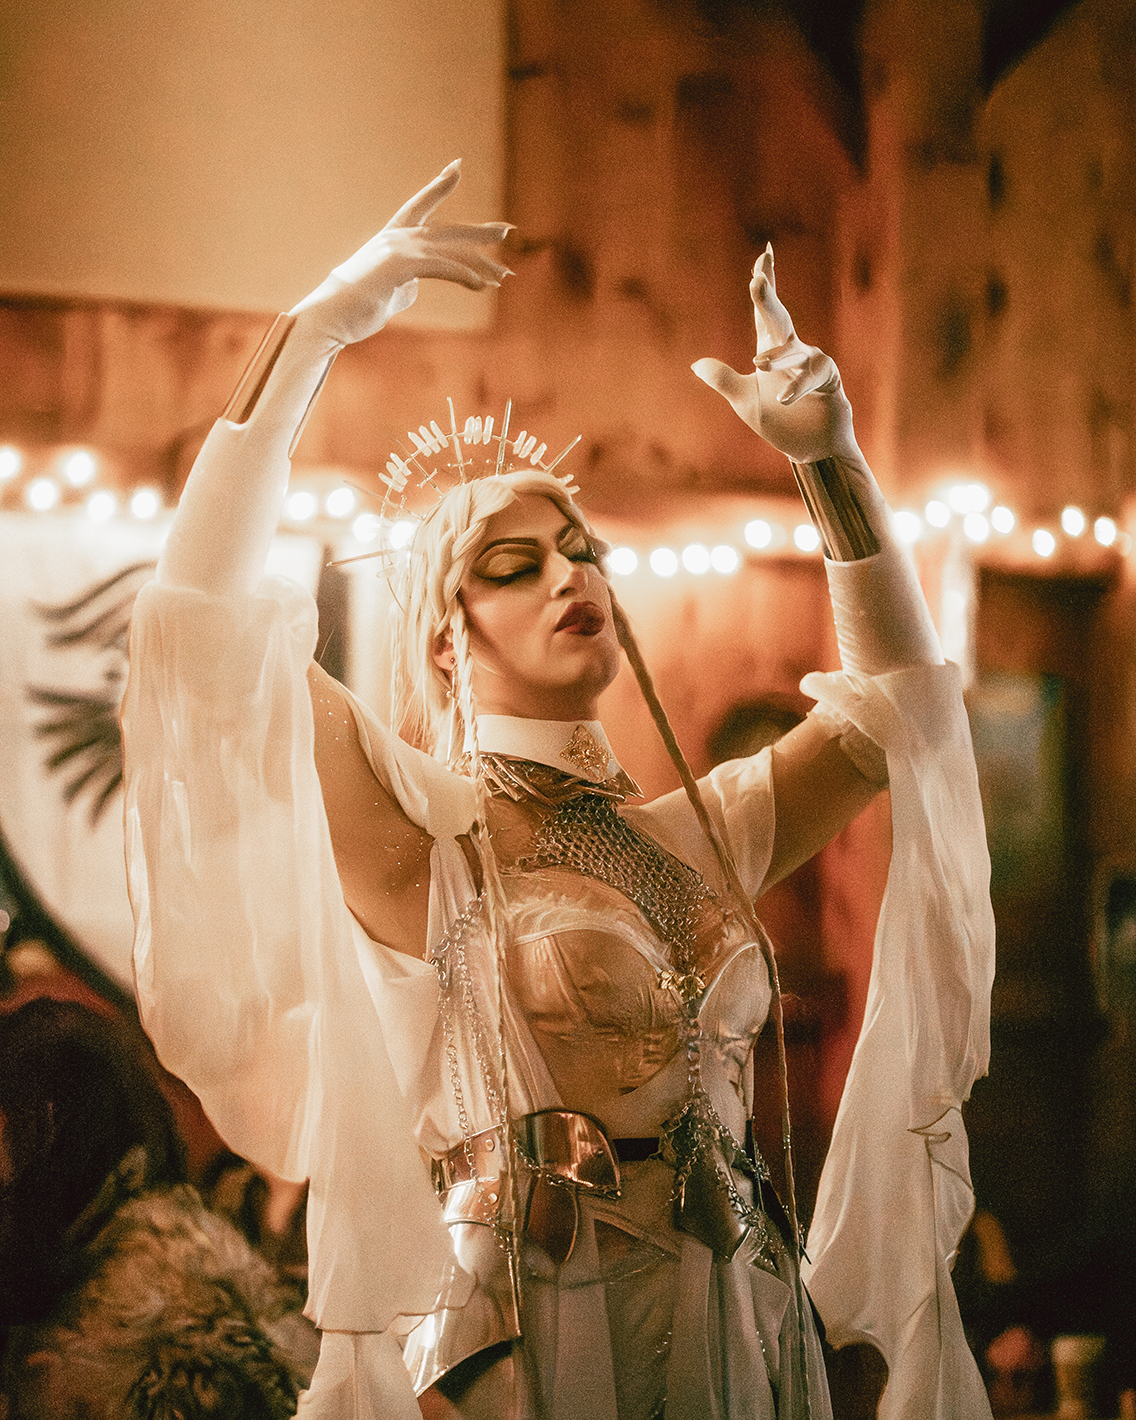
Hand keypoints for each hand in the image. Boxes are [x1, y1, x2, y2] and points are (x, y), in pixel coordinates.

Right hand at [289, 160, 510, 347]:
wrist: (330, 318)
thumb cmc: (354, 310)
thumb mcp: (387, 293)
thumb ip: (404, 285)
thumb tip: (415, 288)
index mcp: (390, 238)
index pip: (418, 206)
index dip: (438, 186)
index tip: (456, 167)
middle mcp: (395, 237)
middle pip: (446, 230)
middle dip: (478, 232)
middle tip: (507, 230)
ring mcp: (397, 248)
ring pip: (449, 251)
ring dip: (480, 264)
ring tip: (503, 275)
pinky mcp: (400, 265)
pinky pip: (441, 266)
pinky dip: (463, 274)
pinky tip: (481, 284)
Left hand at [692, 245, 858, 464]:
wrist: (809, 451)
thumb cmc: (779, 422)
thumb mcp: (745, 402)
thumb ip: (724, 381)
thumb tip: (695, 364)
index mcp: (771, 350)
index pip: (765, 313)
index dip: (766, 283)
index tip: (764, 254)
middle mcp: (793, 351)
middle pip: (779, 320)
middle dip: (768, 300)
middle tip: (757, 280)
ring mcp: (812, 364)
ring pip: (795, 352)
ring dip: (778, 356)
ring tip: (758, 363)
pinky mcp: (829, 381)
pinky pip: (813, 376)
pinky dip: (796, 386)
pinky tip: (783, 398)